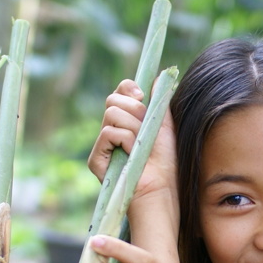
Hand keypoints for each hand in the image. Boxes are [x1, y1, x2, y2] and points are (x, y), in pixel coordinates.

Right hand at [88, 79, 177, 206]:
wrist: (162, 186)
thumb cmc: (165, 161)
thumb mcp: (164, 126)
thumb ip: (159, 102)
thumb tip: (158, 76)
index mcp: (126, 121)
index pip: (119, 93)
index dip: (128, 88)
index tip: (142, 95)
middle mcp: (111, 131)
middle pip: (113, 100)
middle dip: (135, 109)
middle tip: (145, 127)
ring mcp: (102, 145)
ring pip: (112, 114)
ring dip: (134, 127)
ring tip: (141, 145)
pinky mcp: (96, 159)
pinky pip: (108, 132)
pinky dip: (126, 140)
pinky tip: (132, 153)